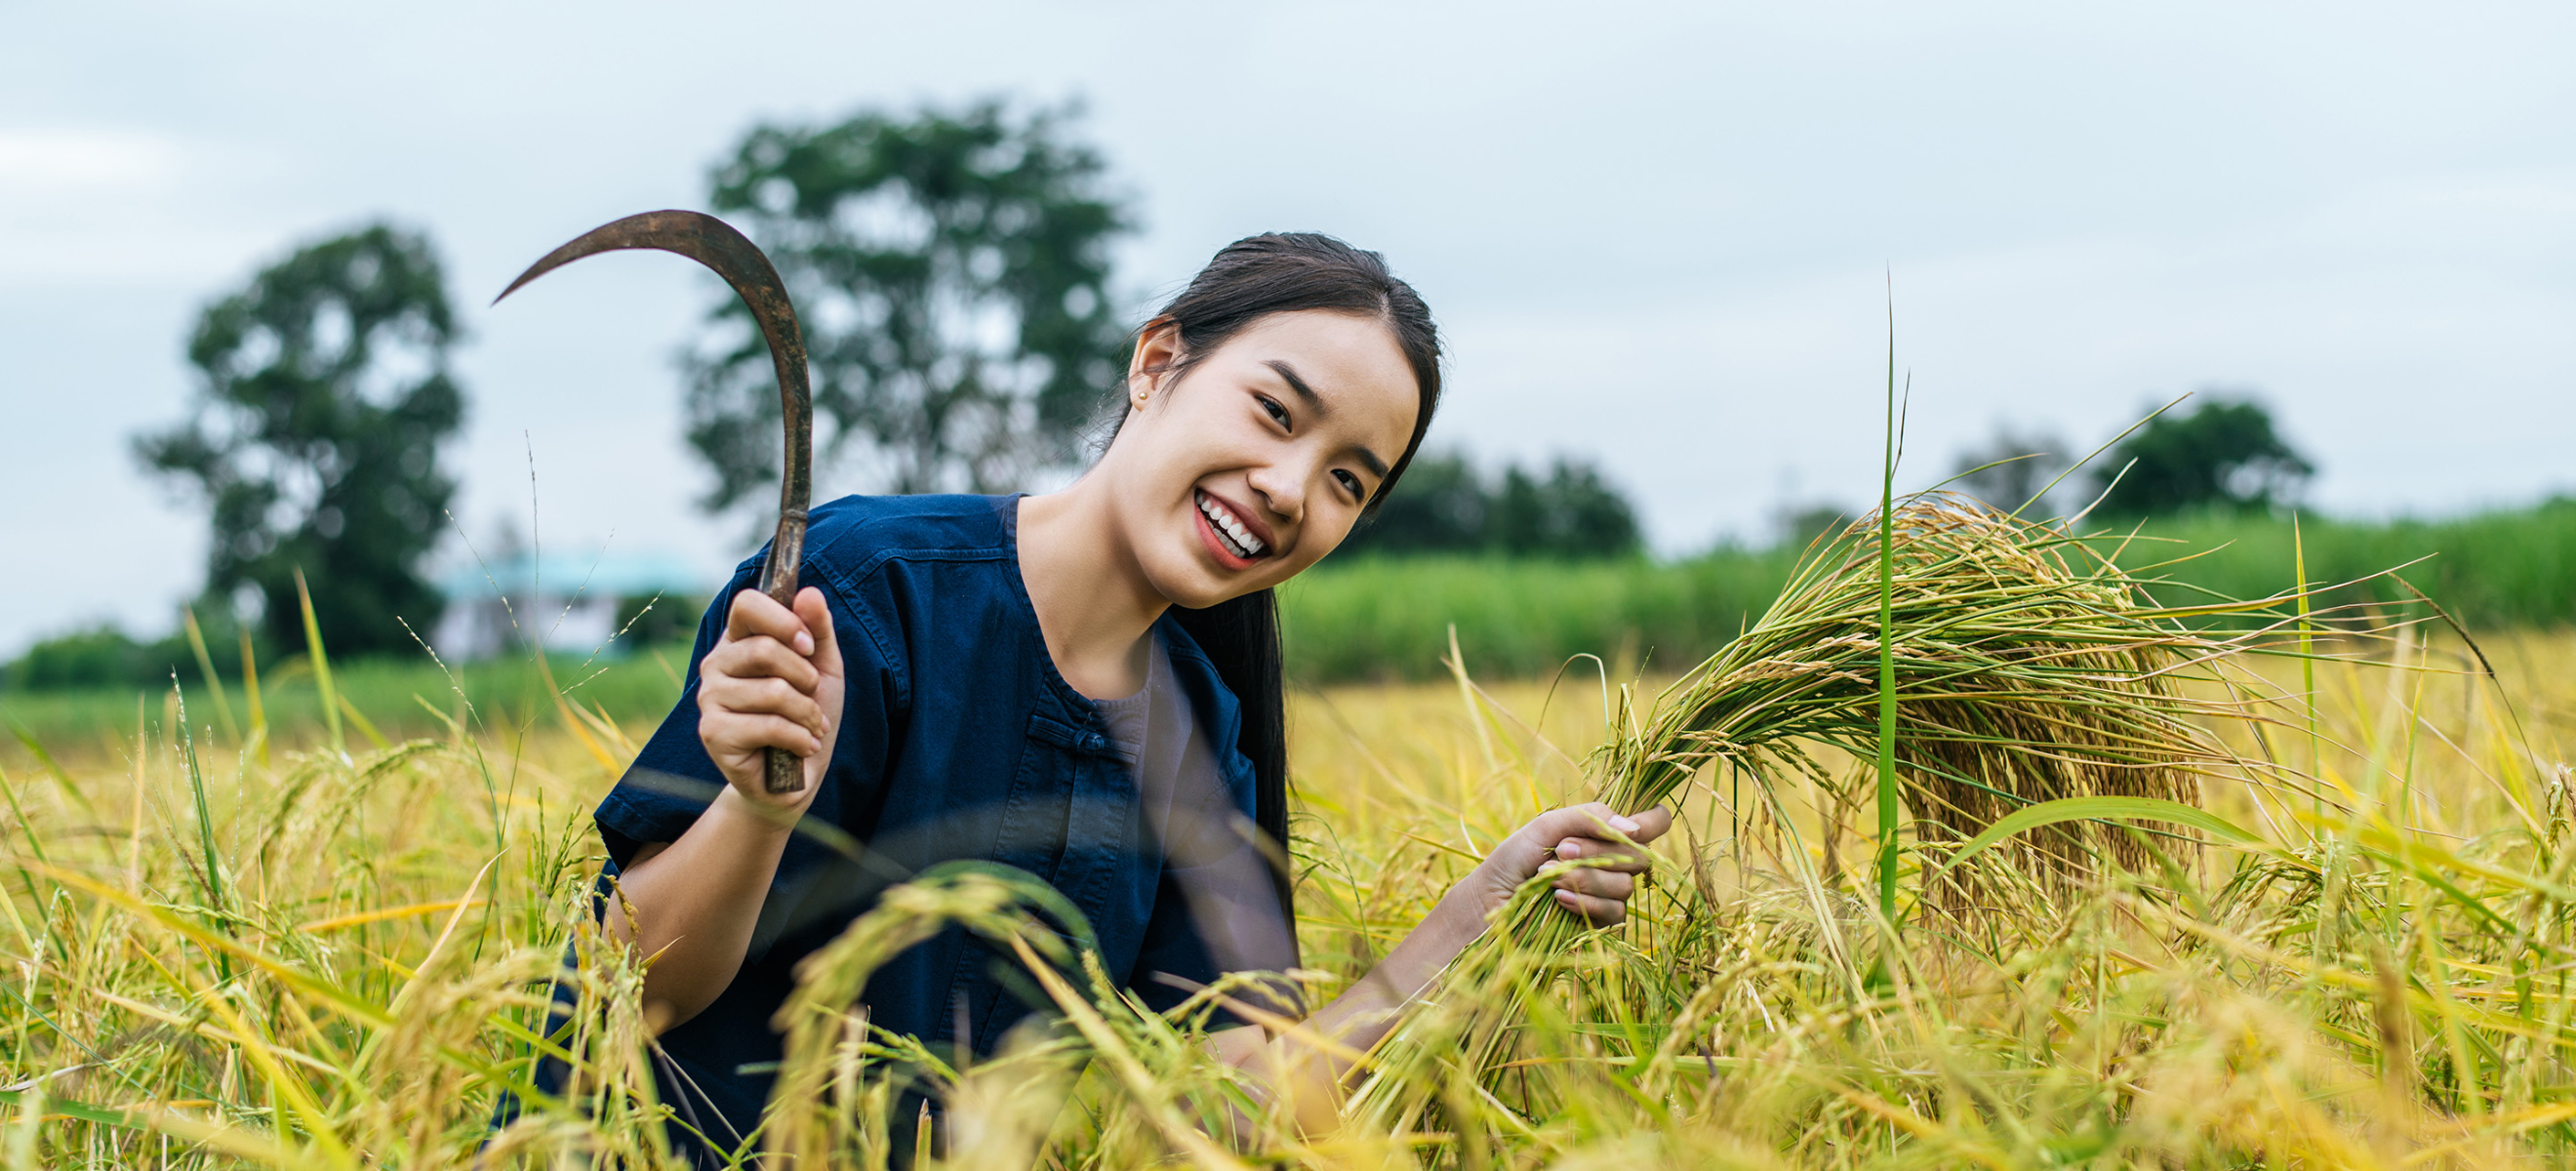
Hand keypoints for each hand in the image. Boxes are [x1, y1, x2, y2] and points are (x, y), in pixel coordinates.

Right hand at [696, 585, 843, 809]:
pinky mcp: (713, 733)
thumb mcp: (823, 669)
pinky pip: (770, 725)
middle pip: (763, 648)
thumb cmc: (807, 716)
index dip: (783, 619)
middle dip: (805, 676)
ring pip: (772, 690)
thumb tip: (809, 593)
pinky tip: (802, 747)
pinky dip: (800, 738)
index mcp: (739, 641)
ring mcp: (709, 699)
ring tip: (811, 726)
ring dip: (807, 713)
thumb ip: (818, 630)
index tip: (807, 645)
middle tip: (812, 697)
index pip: (747, 604)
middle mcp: (716, 665)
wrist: (797, 778)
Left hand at [1455, 803, 1673, 926]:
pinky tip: (1557, 899)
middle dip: (1599, 852)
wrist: (1489, 901)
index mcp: (1606, 834)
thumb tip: (1633, 829)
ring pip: (1625, 886)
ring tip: (1548, 876)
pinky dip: (1584, 902)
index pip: (1654, 823)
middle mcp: (1615, 863)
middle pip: (1641, 856)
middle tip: (1561, 850)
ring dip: (1584, 878)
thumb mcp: (1548, 826)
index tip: (1627, 828)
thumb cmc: (1514, 859)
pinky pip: (1613, 912)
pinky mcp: (1600, 924)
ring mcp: (1609, 895)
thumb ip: (1590, 817)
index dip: (1651, 822)